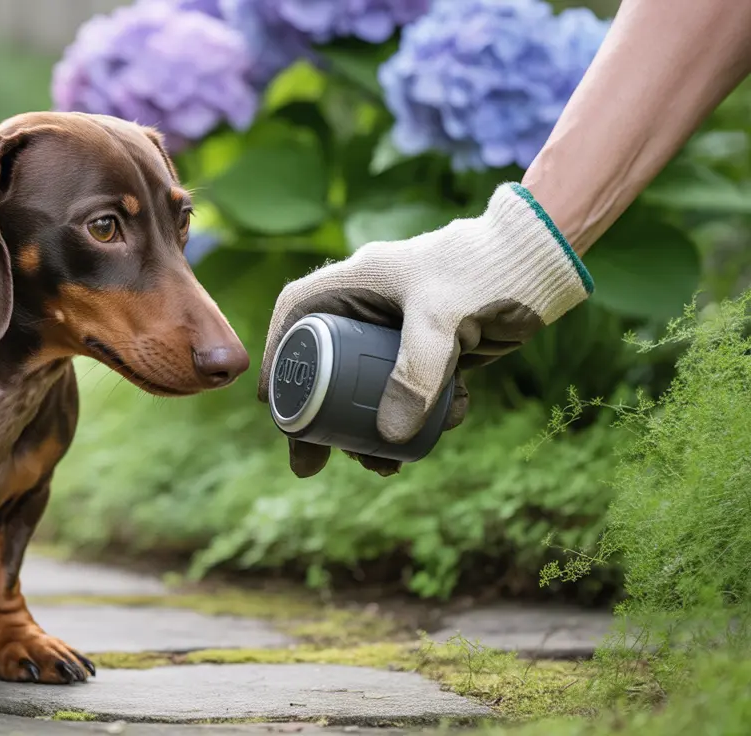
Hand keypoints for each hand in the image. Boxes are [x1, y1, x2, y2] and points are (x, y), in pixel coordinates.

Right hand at [258, 183, 592, 477]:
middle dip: (321, 418)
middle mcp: (371, 304)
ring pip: (366, 386)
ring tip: (381, 466)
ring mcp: (401, 329)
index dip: (277, 357)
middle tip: (314, 462)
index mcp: (358, 280)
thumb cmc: (486, 273)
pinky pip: (410, 391)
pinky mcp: (434, 348)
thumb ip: (416, 376)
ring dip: (370, 428)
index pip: (296, 314)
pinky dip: (417, 419)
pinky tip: (434, 436)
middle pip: (325, 364)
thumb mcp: (443, 322)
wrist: (544, 263)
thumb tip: (388, 439)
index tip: (271, 403)